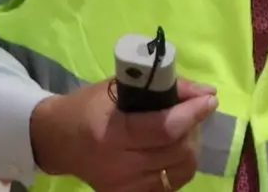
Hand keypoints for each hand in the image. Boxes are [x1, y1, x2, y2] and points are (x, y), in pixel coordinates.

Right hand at [30, 77, 218, 190]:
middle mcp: (117, 165)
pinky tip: (169, 152)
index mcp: (111, 132)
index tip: (208, 100)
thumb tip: (207, 93)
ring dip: (189, 148)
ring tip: (180, 133)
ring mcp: (122, 186)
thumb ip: (167, 87)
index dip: (192, 113)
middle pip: (177, 151)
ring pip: (180, 170)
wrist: (58, 140)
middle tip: (189, 114)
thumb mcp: (122, 85)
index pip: (165, 128)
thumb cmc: (90, 106)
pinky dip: (178, 167)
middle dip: (192, 128)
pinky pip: (170, 185)